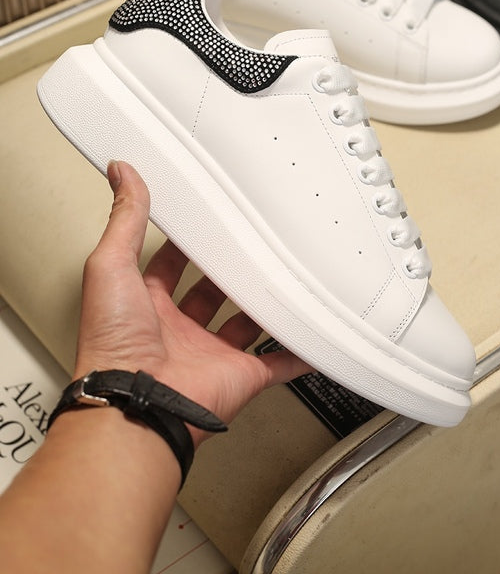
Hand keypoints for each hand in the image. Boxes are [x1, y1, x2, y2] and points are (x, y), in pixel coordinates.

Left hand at [75, 160, 311, 444]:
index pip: (167, 265)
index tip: (202, 219)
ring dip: (261, 305)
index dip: (183, 243)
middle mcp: (178, 330)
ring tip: (281, 276)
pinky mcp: (240, 375)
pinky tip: (310, 337)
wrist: (138, 405)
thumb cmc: (114, 345)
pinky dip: (297, 353)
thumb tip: (120, 172)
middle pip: (209, 292)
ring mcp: (211, 353)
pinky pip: (277, 363)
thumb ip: (124, 219)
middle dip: (226, 269)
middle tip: (248, 241)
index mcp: (145, 304)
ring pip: (245, 323)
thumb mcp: (111, 266)